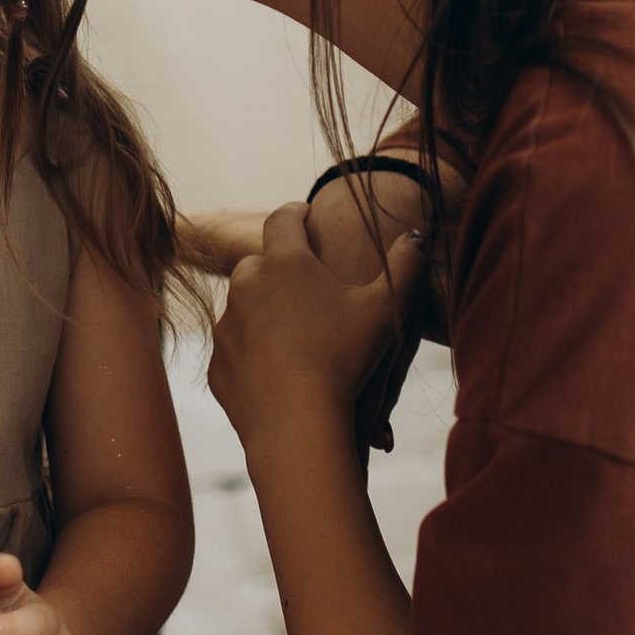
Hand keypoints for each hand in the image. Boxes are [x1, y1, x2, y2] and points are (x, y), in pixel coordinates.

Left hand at [208, 202, 424, 449]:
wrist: (297, 422)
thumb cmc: (346, 358)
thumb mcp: (386, 309)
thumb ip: (406, 266)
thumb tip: (416, 236)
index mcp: (285, 263)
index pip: (283, 219)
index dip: (295, 212)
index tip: (303, 212)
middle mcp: (246, 286)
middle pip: (257, 263)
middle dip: (275, 267)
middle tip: (300, 281)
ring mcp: (226, 327)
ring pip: (241, 308)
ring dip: (260, 311)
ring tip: (290, 331)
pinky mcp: (218, 365)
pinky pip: (233, 349)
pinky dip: (250, 352)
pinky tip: (275, 369)